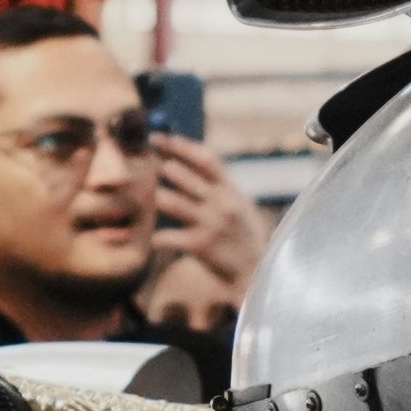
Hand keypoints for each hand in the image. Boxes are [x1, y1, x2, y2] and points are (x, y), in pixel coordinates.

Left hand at [149, 135, 265, 311]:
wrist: (256, 272)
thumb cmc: (244, 236)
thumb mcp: (240, 205)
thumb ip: (220, 185)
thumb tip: (193, 159)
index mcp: (231, 190)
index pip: (205, 158)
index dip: (179, 146)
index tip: (159, 138)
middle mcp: (221, 203)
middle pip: (180, 175)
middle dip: (163, 171)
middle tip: (154, 171)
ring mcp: (209, 224)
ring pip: (168, 201)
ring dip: (157, 198)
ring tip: (158, 201)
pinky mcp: (199, 246)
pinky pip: (165, 236)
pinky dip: (156, 237)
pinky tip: (157, 239)